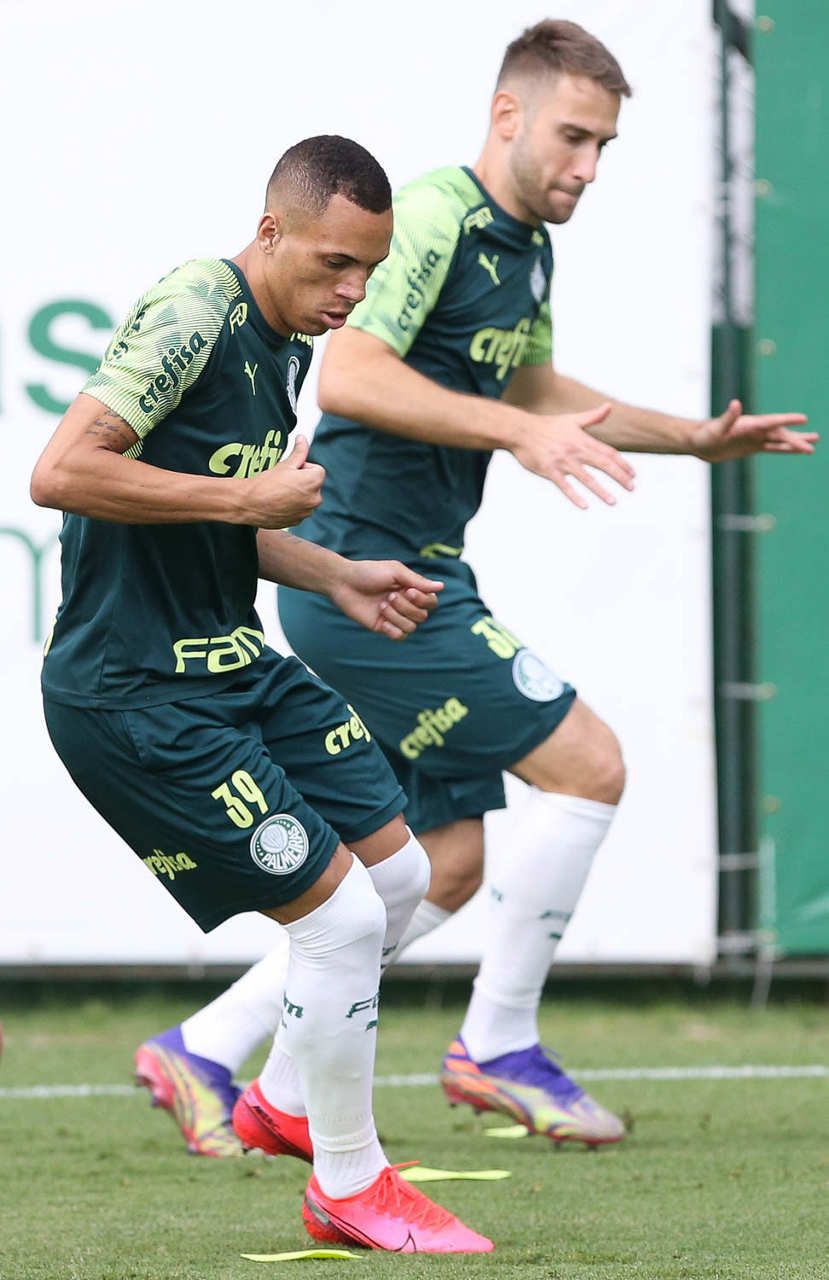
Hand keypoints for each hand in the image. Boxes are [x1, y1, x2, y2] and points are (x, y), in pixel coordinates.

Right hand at [246, 435, 325, 527]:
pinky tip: (278, 503)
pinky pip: (298, 510)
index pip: (316, 469)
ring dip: (297, 495)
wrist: (249, 504)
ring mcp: (306, 512)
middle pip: (312, 484)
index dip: (302, 468)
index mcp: (314, 482)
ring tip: (279, 493)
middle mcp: (315, 499)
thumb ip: (299, 451)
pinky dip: (291, 506)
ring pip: (305, 498)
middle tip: (283, 482)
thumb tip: (302, 438)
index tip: (289, 472)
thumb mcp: (285, 464)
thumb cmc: (266, 483)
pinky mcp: (298, 521)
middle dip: (301, 482)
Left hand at [329, 561, 443, 639]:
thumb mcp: (395, 571)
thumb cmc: (369, 572)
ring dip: (397, 616)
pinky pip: (400, 636)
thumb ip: (417, 580)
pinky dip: (393, 630)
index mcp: (411, 589)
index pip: (431, 602)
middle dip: (407, 607)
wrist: (344, 583)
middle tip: (389, 596)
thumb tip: (441, 586)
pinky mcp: (384, 627)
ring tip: (381, 605)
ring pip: (411, 627)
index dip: (424, 600)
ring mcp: (395, 617)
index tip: (409, 591)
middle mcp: (406, 604)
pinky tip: (382, 621)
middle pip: (422, 616)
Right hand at [511, 403, 635, 508]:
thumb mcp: (572, 419)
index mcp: (582, 439)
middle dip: (619, 477)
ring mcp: (562, 461)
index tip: (633, 474)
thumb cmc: (547, 425)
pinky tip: (585, 505)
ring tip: (613, 501)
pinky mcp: (549, 470)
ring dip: (601, 490)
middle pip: (603, 464)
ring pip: (586, 478)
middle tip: (631, 488)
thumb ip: (593, 416)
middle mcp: (575, 450)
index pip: (608, 452)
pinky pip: (564, 485)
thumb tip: (609, 407)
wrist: (522, 431)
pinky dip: (574, 496)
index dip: (622, 463)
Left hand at [692, 400, 817, 460]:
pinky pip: (773, 448)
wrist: (698, 443)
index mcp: (749, 423)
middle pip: (780, 433)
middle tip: (814, 441)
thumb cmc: (705, 435)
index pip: (772, 421)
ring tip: (814, 442)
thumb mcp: (716, 428)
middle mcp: (755, 429)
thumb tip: (736, 403)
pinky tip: (797, 450)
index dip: (787, 420)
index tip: (803, 418)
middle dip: (797, 438)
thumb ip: (728, 417)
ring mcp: (755, 438)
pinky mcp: (752, 447)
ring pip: (780, 439)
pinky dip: (786, 449)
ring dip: (796, 441)